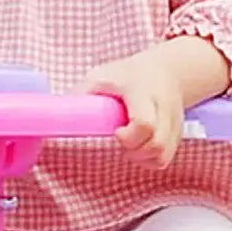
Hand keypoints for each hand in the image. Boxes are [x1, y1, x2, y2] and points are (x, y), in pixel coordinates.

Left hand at [85, 51, 188, 169]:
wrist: (166, 71)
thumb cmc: (128, 75)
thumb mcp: (101, 76)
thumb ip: (81, 95)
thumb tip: (53, 115)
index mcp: (143, 92)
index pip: (145, 123)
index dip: (130, 136)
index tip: (116, 133)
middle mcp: (163, 108)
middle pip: (157, 145)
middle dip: (134, 151)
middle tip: (120, 139)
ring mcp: (174, 123)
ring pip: (163, 156)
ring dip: (142, 158)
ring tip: (129, 145)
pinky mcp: (178, 134)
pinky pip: (166, 158)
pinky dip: (150, 159)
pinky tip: (139, 148)